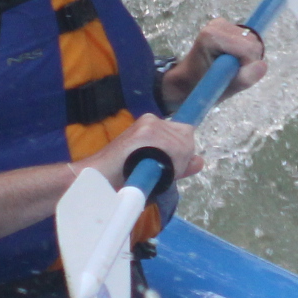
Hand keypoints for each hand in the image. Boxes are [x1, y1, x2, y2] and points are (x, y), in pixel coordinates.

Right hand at [85, 113, 201, 185]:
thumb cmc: (123, 175)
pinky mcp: (146, 132)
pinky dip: (168, 165)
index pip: (184, 132)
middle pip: (187, 138)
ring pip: (182, 146)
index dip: (181, 151)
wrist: (97, 176)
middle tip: (156, 171)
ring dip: (173, 165)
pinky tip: (148, 168)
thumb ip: (178, 164)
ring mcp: (149, 125)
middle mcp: (152, 120)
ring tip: (148, 172)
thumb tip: (200, 161)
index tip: (170, 162)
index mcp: (152, 124)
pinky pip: (174, 150)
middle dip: (179, 160)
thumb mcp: (155, 168)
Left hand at [159, 16, 265, 108]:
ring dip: (246, 58)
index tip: (233, 76)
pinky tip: (230, 60)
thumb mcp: (221, 89)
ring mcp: (221, 23)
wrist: (186, 80)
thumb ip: (243, 79)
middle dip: (248, 61)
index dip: (247, 65)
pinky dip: (244, 53)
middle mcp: (217, 25)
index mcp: (211, 37)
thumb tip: (262, 65)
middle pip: (253, 42)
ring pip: (253, 41)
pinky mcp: (226, 26)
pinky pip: (249, 40)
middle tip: (231, 73)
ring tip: (228, 68)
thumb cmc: (199, 87)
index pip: (249, 48)